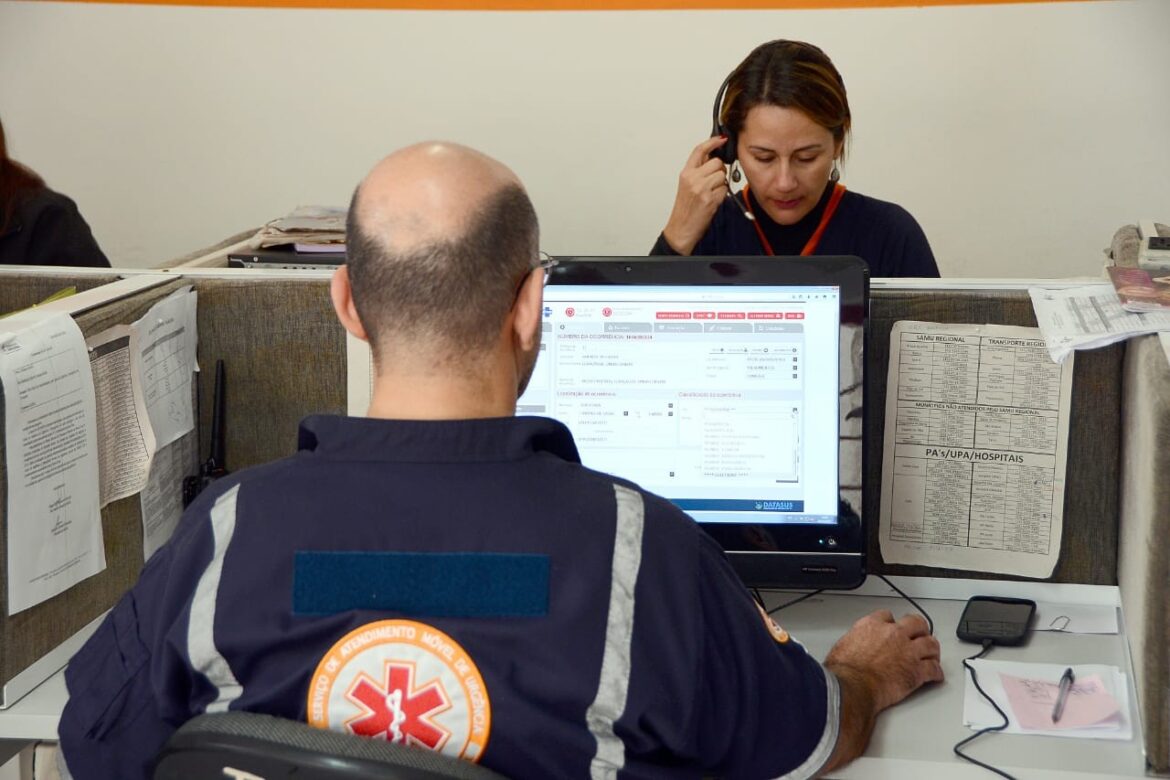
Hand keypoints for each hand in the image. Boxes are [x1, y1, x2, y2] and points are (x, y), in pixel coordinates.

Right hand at [661, 136, 730, 254]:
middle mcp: (692, 178)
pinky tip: (713, 201)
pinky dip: (722, 194)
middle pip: (716, 162)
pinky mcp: (710, 198)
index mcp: (686, 173)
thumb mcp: (687, 186)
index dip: (712, 142)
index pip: (699, 150)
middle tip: (714, 181)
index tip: (721, 139)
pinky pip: (724, 188)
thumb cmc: (685, 210)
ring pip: (722, 174)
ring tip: (712, 193)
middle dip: (720, 170)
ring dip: (721, 183)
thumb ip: (698, 171)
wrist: (681, 229)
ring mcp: (701, 188)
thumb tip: (713, 159)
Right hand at [825, 610, 943, 712]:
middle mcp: (893, 634)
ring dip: (932, 649)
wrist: (851, 687)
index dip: (891, 622)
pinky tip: (935, 675)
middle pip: (916, 623)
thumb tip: (853, 648)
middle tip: (920, 635)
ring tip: (932, 654)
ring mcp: (907, 652)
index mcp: (872, 625)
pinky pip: (934, 669)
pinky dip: (936, 673)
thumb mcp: (842, 646)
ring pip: (930, 644)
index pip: (887, 615)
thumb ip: (854, 642)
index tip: (892, 627)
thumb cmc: (843, 671)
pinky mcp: (916, 671)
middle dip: (919, 629)